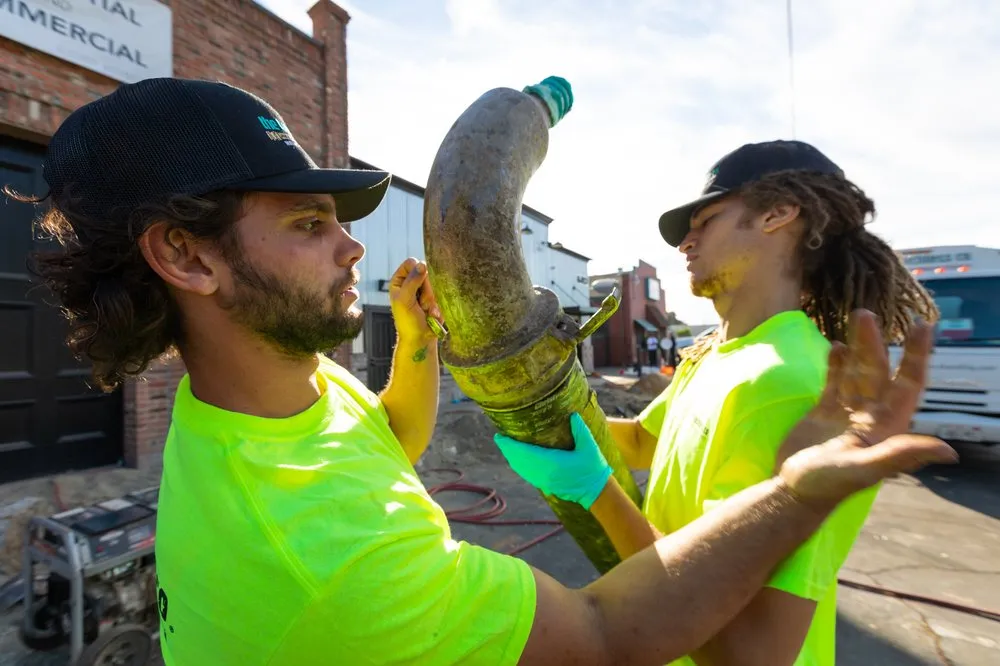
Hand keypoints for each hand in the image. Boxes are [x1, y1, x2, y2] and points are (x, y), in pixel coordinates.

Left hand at [388, 258, 443, 344]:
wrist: (421, 339)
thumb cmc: (408, 322)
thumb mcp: (405, 300)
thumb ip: (412, 282)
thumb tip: (422, 264)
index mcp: (399, 281)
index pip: (411, 263)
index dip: (417, 271)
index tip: (417, 285)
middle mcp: (411, 282)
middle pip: (426, 272)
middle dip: (426, 289)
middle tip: (420, 304)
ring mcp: (424, 290)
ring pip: (435, 283)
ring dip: (432, 298)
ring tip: (425, 309)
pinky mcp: (435, 297)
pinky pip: (442, 292)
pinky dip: (437, 304)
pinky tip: (431, 313)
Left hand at [494, 413, 612, 508]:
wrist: (595, 491)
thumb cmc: (593, 468)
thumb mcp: (589, 446)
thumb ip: (580, 430)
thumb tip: (572, 415)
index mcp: (552, 463)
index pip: (525, 453)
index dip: (510, 446)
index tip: (500, 436)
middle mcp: (544, 473)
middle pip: (519, 461)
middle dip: (507, 450)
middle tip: (499, 438)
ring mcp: (543, 481)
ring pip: (521, 469)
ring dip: (512, 458)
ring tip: (505, 446)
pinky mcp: (545, 485)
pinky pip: (526, 474)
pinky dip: (518, 465)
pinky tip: (517, 459)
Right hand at [777, 310, 956, 509]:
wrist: (793, 492)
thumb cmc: (829, 484)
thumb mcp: (865, 469)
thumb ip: (901, 455)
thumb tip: (950, 451)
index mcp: (887, 426)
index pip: (908, 384)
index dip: (917, 356)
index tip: (922, 325)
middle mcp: (871, 416)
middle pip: (880, 371)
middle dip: (878, 343)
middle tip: (868, 313)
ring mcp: (846, 413)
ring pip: (858, 372)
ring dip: (860, 347)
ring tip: (858, 317)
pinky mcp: (823, 412)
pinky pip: (835, 381)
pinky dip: (837, 363)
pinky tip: (838, 345)